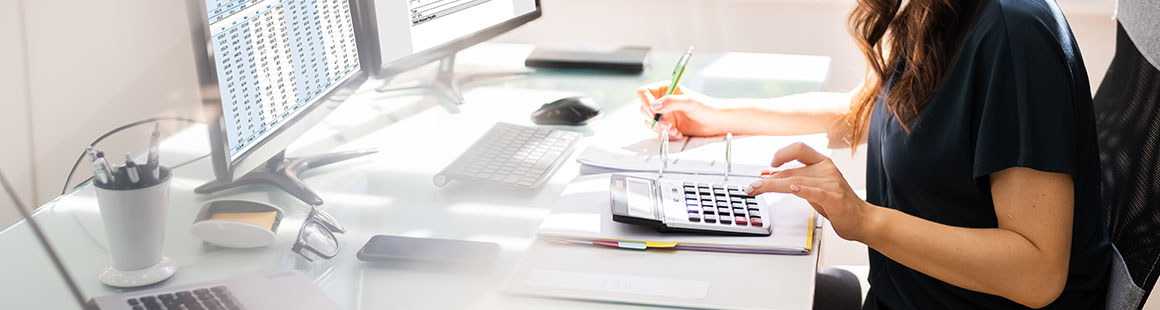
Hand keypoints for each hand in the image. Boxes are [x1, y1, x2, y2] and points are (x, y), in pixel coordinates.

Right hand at [635, 81, 727, 138]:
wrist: (715, 122)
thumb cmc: (706, 107)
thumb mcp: (688, 101)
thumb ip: (671, 102)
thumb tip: (654, 106)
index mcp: (665, 89)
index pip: (644, 92)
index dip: (645, 101)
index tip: (653, 110)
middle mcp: (662, 102)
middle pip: (644, 109)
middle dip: (654, 118)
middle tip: (666, 123)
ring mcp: (664, 115)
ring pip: (650, 122)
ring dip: (660, 128)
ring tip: (674, 129)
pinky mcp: (667, 126)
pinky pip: (658, 132)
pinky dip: (666, 134)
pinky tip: (678, 133)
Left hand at [744, 143, 873, 240]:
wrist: (862, 220)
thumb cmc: (839, 204)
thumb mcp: (816, 188)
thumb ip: (798, 180)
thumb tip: (772, 177)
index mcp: (823, 163)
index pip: (799, 149)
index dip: (782, 153)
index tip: (770, 163)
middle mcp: (826, 169)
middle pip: (791, 170)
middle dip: (767, 179)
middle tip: (752, 186)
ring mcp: (831, 182)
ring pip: (795, 180)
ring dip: (772, 186)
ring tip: (758, 190)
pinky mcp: (833, 197)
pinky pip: (813, 191)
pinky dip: (800, 189)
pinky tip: (791, 189)